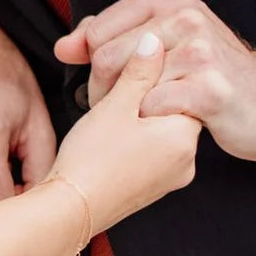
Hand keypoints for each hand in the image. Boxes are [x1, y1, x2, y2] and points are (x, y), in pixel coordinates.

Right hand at [49, 31, 201, 228]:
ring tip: (108, 119)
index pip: (184, 88)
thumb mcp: (115, 105)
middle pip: (172, 108)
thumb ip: (138, 71)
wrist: (69, 212)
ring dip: (137, 118)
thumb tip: (152, 43)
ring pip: (160, 130)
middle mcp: (186, 161)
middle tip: (116, 94)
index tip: (131, 74)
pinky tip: (109, 138)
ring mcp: (169, 178)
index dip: (155, 75)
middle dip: (145, 95)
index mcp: (184, 138)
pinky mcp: (152, 187)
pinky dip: (134, 139)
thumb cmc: (90, 163)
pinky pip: (151, 152)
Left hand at [55, 0, 255, 163]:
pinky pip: (152, 107)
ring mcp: (199, 49)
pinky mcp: (209, 87)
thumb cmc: (211, 73)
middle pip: (105, 56)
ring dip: (122, 109)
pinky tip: (161, 123)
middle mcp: (185, 15)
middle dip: (100, 90)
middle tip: (113, 108)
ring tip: (136, 116)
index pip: (98, 28)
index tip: (95, 80)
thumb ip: (115, 35)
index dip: (87, 60)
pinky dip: (149, 122)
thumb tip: (64, 45)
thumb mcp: (167, 38)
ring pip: (125, 83)